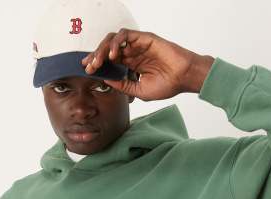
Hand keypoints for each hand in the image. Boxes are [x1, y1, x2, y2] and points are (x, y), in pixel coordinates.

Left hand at [80, 29, 213, 100]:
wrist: (183, 78)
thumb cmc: (167, 85)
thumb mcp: (138, 91)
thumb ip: (122, 85)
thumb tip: (105, 80)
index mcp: (130, 65)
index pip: (109, 62)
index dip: (97, 64)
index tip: (87, 71)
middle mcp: (132, 53)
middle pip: (107, 50)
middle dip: (96, 57)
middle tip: (89, 66)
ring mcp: (137, 45)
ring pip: (113, 41)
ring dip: (102, 49)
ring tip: (98, 61)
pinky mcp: (143, 38)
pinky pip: (125, 36)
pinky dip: (116, 43)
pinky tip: (112, 55)